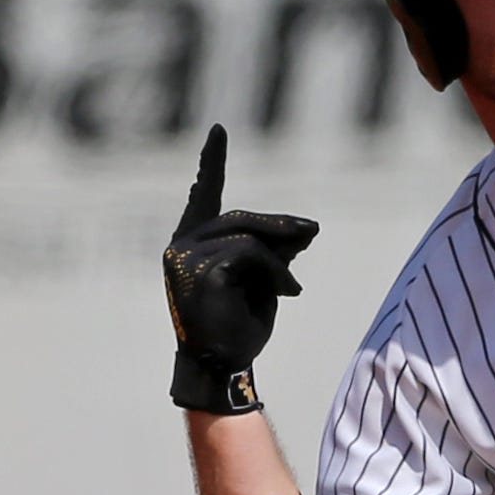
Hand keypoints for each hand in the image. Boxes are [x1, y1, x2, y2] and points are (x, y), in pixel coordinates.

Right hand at [163, 125, 319, 414]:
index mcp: (191, 243)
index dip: (211, 163)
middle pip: (238, 217)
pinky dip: (276, 271)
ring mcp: (183, 257)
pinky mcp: (197, 272)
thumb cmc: (241, 324)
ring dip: (279, 257)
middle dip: (279, 225)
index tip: (218, 130)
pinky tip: (289, 292)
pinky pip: (249, 254)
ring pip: (247, 236)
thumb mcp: (262, 278)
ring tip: (291, 284)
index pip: (203, 194)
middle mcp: (180, 245)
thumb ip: (274, 249)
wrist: (225, 364)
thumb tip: (304, 227)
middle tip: (313, 230)